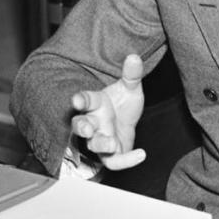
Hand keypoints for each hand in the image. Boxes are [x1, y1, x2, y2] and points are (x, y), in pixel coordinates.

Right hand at [69, 54, 146, 170]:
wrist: (128, 122)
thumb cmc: (122, 104)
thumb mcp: (130, 88)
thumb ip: (132, 75)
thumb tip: (135, 57)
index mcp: (95, 103)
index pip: (84, 100)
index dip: (80, 100)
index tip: (76, 100)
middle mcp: (94, 122)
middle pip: (80, 126)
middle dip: (81, 127)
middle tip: (86, 128)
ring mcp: (100, 139)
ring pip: (93, 144)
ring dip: (100, 144)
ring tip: (111, 144)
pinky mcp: (111, 155)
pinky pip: (113, 161)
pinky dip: (126, 160)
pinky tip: (141, 154)